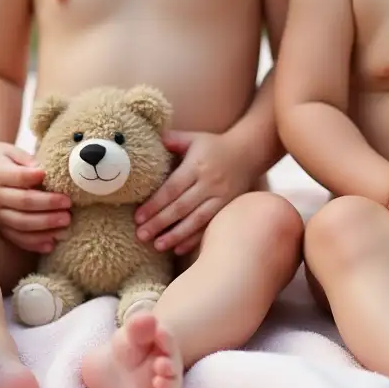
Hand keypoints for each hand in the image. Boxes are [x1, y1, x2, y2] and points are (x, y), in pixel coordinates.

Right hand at [0, 138, 69, 254]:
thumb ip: (28, 162)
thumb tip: (45, 172)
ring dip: (45, 226)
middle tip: (68, 204)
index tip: (48, 175)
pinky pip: (16, 238)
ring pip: (21, 224)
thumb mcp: (13, 152)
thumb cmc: (1, 157)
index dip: (33, 177)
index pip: (18, 178)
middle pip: (23, 202)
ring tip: (66, 222)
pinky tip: (51, 244)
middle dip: (47, 205)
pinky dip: (34, 243)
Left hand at [134, 130, 251, 256]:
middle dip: (159, 223)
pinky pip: (209, 226)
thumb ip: (173, 140)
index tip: (138, 217)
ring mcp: (221, 197)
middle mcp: (209, 183)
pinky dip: (194, 239)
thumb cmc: (215, 146)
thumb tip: (152, 140)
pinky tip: (178, 248)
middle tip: (141, 235)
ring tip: (157, 245)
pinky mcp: (228, 208)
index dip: (155, 204)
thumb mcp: (194, 138)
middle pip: (181, 207)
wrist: (250, 152)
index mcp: (197, 166)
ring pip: (195, 220)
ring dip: (175, 235)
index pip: (172, 188)